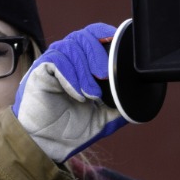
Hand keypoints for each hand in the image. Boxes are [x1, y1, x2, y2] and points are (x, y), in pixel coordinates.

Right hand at [13, 23, 127, 162]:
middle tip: (105, 76)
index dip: (104, 34)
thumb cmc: (71, 129)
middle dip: (97, 54)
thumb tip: (140, 102)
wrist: (48, 145)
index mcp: (81, 63)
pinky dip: (70, 76)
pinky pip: (55, 61)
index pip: (92, 35)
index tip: (116, 44)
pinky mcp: (38, 72)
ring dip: (84, 70)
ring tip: (91, 94)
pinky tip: (78, 94)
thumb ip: (120, 107)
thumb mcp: (103, 117)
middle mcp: (66, 59)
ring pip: (70, 47)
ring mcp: (51, 64)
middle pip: (82, 36)